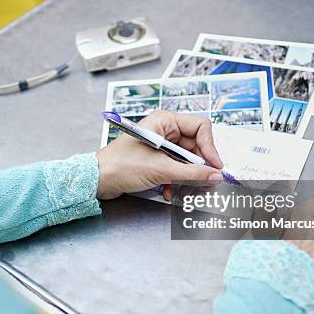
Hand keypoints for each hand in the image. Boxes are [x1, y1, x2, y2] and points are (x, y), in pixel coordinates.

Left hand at [96, 110, 222, 199]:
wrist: (97, 180)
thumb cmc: (120, 165)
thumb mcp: (161, 170)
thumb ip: (192, 173)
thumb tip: (215, 174)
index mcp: (165, 121)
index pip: (201, 127)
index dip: (210, 147)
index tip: (215, 167)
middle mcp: (165, 130)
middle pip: (196, 147)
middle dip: (199, 168)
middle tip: (206, 184)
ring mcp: (161, 145)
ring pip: (187, 161)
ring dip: (187, 178)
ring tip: (184, 191)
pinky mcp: (156, 160)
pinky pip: (176, 169)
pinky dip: (176, 182)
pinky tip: (169, 192)